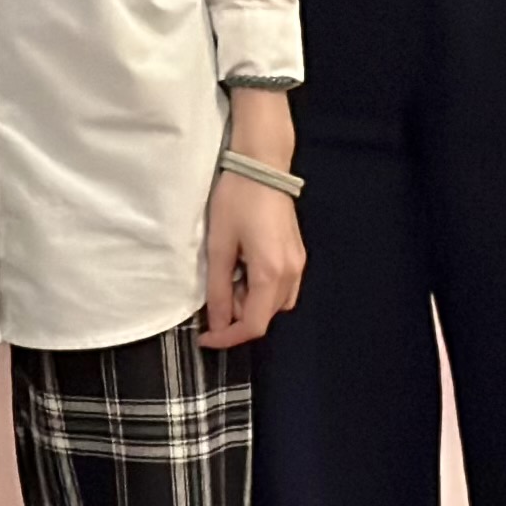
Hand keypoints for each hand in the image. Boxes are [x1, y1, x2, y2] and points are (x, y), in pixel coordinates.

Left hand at [198, 172, 304, 348]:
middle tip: (216, 288)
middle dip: (238, 314)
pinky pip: (282, 287)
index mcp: (271, 273)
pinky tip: (244, 267)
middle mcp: (292, 274)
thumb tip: (217, 322)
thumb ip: (219, 288)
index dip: (228, 337)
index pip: (254, 325)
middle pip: (266, 316)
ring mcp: (299, 264)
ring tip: (230, 274)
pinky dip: (261, 289)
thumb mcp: (219, 246)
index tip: (206, 338)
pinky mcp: (298, 255)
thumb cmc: (236, 201)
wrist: (262, 167)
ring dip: (250, 301)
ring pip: (275, 303)